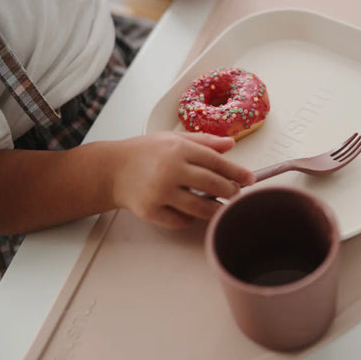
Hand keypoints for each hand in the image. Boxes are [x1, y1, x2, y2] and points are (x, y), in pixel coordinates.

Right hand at [111, 131, 254, 228]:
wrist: (111, 170)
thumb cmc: (143, 153)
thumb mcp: (173, 139)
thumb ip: (203, 141)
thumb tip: (230, 145)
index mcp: (178, 149)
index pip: (217, 162)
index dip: (237, 172)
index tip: (249, 179)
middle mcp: (171, 169)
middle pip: (213, 185)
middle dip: (230, 192)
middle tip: (236, 194)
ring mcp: (160, 192)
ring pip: (200, 208)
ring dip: (216, 211)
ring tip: (222, 208)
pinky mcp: (151, 210)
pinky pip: (180, 220)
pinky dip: (189, 219)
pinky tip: (191, 213)